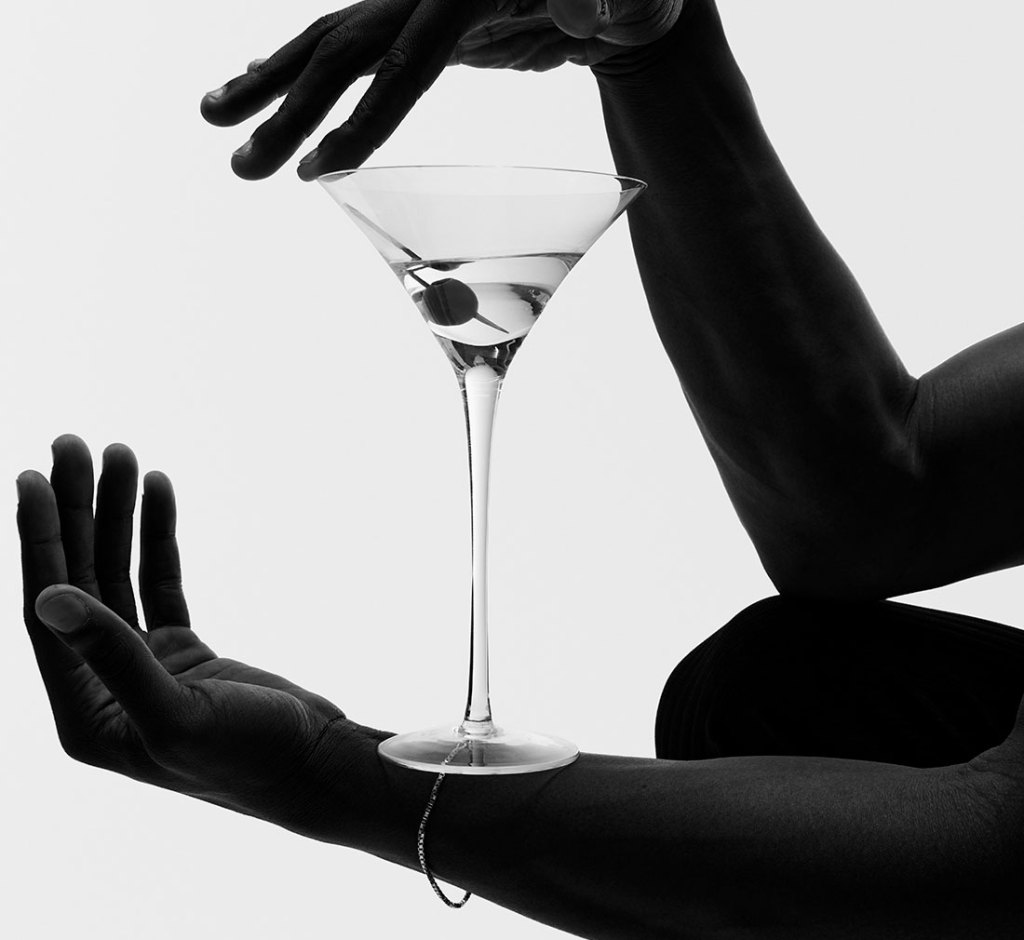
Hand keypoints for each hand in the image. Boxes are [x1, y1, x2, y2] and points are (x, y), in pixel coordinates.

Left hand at [17, 435, 385, 839]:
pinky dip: (157, 537)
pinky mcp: (182, 654)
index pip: (48, 609)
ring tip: (121, 454)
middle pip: (78, 580)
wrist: (316, 768)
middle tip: (73, 445)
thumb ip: (113, 658)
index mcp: (85, 712)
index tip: (35, 477)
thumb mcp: (177, 713)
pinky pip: (159, 582)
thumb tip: (46, 599)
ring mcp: (143, 666)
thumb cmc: (249, 758)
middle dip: (78, 511)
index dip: (40, 540)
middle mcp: (103, 687)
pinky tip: (158, 492)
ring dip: (117, 515)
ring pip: (117, 575)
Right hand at [200, 0, 684, 180]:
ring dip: (271, 84)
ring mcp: (418, 2)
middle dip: (291, 108)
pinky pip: (352, 48)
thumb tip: (585, 6)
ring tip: (216, 118)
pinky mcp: (416, 22)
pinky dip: (301, 68)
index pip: (411, 59)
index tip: (322, 168)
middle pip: (350, 49)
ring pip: (332, 42)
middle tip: (240, 165)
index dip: (367, 116)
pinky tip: (261, 85)